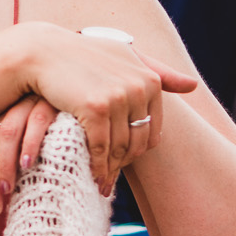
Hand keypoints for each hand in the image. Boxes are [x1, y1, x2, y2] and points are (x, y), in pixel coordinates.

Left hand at [0, 95, 59, 215]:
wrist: (72, 94)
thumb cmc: (43, 121)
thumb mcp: (15, 135)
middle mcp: (8, 109)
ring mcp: (28, 104)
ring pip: (8, 134)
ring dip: (5, 164)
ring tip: (7, 190)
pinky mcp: (51, 103)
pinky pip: (37, 122)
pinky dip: (30, 144)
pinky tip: (28, 164)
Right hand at [16, 24, 198, 195]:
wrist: (42, 52)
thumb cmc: (83, 55)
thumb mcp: (125, 56)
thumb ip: (159, 71)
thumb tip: (193, 86)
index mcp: (150, 80)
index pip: (152, 133)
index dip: (135, 151)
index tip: (119, 160)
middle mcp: (139, 88)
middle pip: (137, 144)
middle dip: (123, 164)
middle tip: (110, 177)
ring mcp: (118, 98)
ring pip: (119, 149)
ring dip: (110, 170)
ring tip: (102, 182)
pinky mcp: (95, 108)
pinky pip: (100, 148)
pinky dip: (96, 166)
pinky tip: (91, 176)